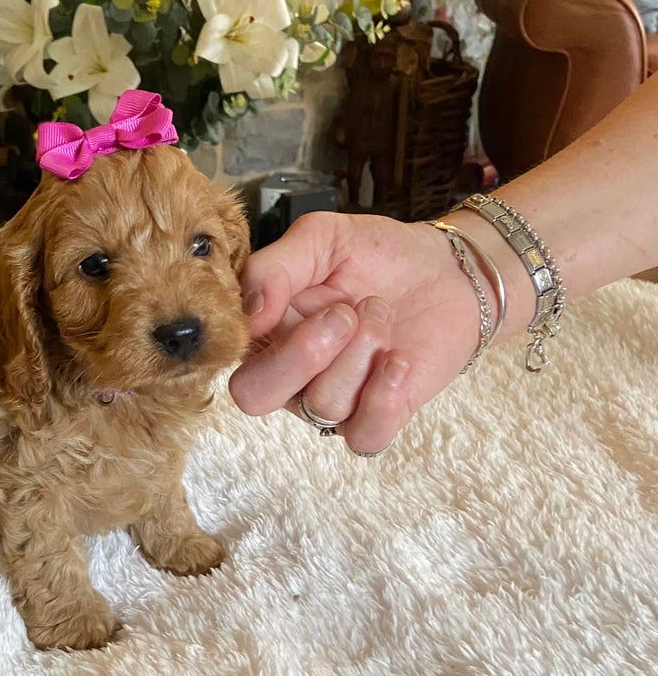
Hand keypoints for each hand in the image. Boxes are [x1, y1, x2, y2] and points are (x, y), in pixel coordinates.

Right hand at [228, 211, 483, 452]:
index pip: (230, 358)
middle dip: (301, 355)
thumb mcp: (320, 238)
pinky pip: (365, 437)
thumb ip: (275, 267)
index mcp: (265, 335)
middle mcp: (290, 376)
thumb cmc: (376, 255)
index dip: (253, 334)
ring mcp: (333, 402)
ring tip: (380, 313)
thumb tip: (249, 312)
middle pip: (256, 397)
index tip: (283, 297)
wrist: (445, 270)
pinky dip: (383, 398)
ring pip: (322, 405)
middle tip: (344, 313)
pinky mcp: (378, 419)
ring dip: (360, 353)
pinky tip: (398, 360)